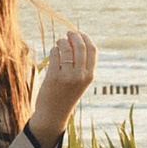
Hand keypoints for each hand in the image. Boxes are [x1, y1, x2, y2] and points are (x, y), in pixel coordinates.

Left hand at [28, 29, 95, 147]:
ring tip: (59, 43)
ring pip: (66, 49)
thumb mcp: (79, 81)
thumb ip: (81, 64)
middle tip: (68, 33)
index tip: (79, 33)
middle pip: (80, 46)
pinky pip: (55, 55)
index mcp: (90, 76)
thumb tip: (76, 40)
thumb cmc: (66, 95)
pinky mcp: (54, 77)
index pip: (93, 50)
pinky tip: (54, 51)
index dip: (86, 38)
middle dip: (74, 36)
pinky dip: (54, 50)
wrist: (53, 114)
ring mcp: (67, 76)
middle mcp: (80, 76)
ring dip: (62, 42)